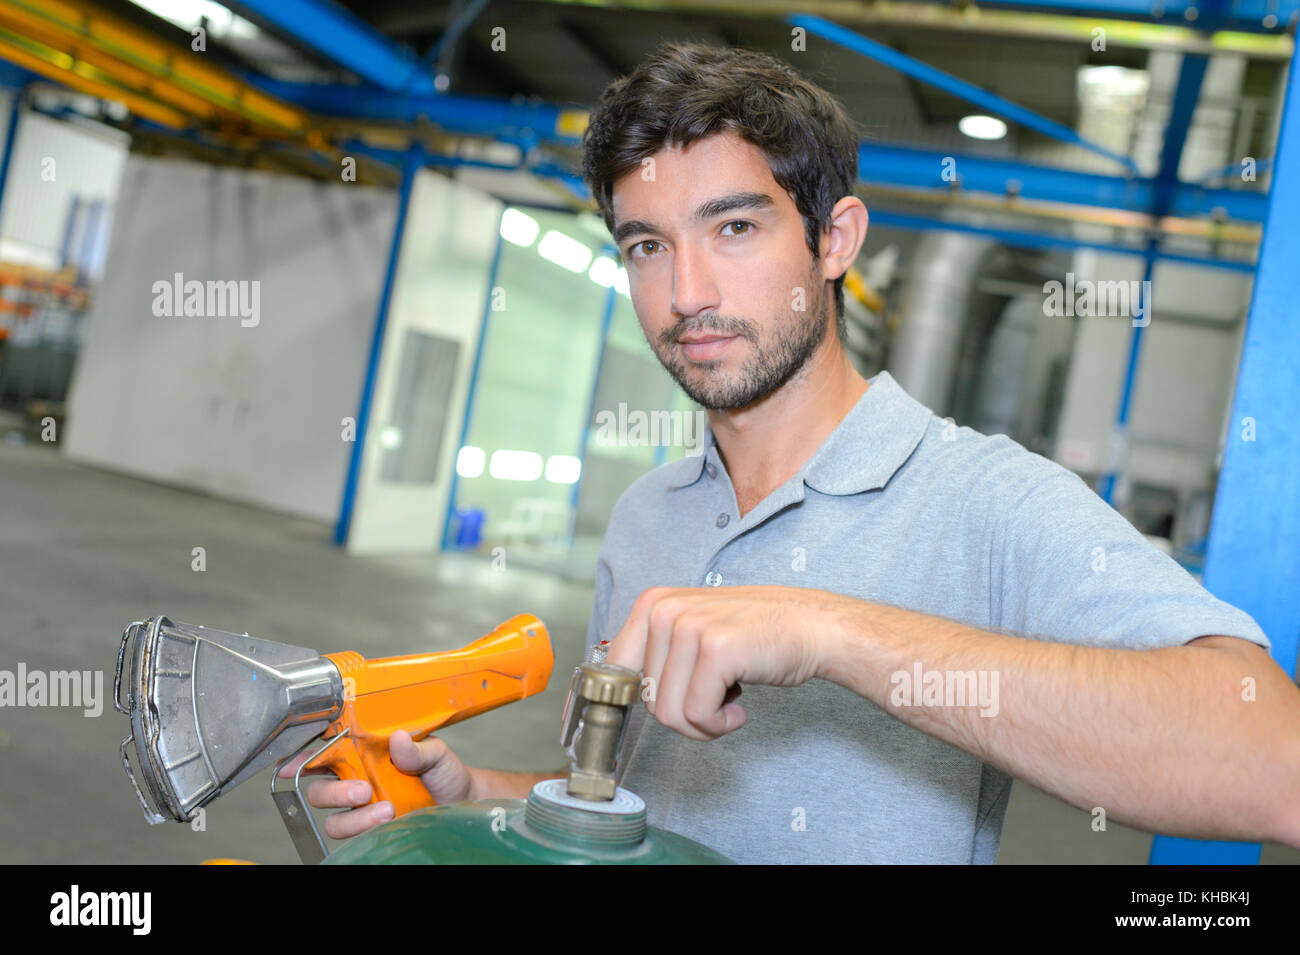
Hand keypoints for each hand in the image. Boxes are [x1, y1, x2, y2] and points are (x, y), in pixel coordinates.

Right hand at [275, 730, 474, 839]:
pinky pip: (354, 838)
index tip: (293, 765)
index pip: (326, 755)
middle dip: (334, 793)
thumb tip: (398, 739)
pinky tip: (389, 824)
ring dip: (355, 818)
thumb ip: (417, 748)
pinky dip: (366, 833)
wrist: (461, 801)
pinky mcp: (372, 831)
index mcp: (364, 756)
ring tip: (387, 810)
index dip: (302, 758)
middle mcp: (357, 782)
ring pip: (334, 820)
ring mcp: (363, 810)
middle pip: (320, 791)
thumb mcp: (435, 752)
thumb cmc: (444, 772)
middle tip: (363, 791)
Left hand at [604, 585, 844, 741]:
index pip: (614, 671)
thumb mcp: (693, 630)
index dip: (633, 701)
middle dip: (682, 715)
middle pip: (646, 700)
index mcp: (652, 604)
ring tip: (729, 701)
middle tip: (715, 699)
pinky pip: (698, 715)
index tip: (652, 712)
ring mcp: (688, 628)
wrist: (811, 627)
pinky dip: (720, 725)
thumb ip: (657, 654)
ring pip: (669, 713)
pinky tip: (739, 708)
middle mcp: (664, 610)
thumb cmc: (755, 635)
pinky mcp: (715, 650)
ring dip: (703, 723)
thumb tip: (617, 692)